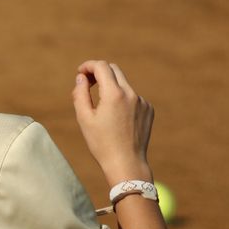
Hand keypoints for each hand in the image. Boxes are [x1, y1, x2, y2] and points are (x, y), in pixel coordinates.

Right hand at [72, 60, 153, 183]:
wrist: (126, 163)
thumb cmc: (101, 143)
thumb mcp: (84, 118)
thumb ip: (80, 93)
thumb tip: (81, 78)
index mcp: (114, 94)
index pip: (101, 66)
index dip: (88, 66)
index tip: (80, 72)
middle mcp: (131, 94)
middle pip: (114, 70)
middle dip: (99, 72)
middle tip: (87, 83)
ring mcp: (142, 101)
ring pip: (123, 84)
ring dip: (110, 87)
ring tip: (101, 107)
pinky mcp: (149, 110)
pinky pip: (132, 97)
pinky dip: (122, 99)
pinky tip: (116, 118)